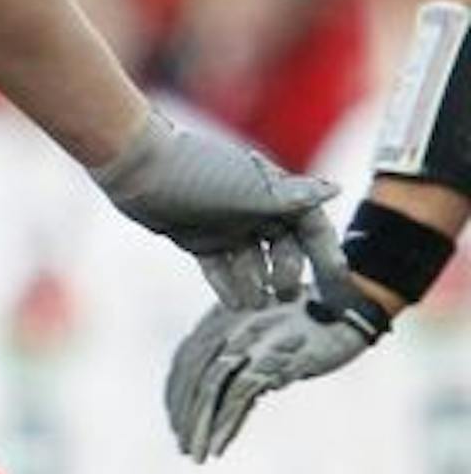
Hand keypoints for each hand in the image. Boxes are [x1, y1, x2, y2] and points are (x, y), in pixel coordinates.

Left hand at [90, 110, 347, 308]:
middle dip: (287, 272)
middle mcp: (251, 206)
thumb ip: (293, 198)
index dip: (324, 251)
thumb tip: (336, 189)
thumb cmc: (198, 174)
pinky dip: (228, 285)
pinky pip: (220, 266)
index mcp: (270, 190)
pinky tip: (234, 304)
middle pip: (283, 247)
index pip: (309, 224)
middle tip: (284, 295)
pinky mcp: (197, 236)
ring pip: (251, 261)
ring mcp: (224, 223)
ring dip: (256, 283)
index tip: (336, 279)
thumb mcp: (249, 190)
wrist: (137, 168)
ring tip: (255, 304)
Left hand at [164, 288, 385, 459]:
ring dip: (199, 425)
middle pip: (192, 375)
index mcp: (224, 316)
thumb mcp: (268, 323)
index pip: (187, 357)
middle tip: (181, 443)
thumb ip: (245, 345)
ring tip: (195, 454)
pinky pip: (237, 398)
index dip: (176, 390)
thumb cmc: (312, 314)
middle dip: (183, 412)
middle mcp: (229, 328)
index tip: (173, 416)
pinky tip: (217, 447)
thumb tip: (234, 383)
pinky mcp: (272, 362)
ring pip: (209, 389)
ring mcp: (248, 345)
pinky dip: (224, 425)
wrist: (347, 301)